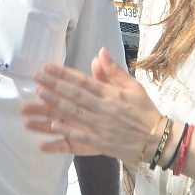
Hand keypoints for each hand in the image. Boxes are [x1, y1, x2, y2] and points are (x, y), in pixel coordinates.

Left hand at [23, 48, 160, 162]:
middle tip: (36, 76)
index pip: (83, 81)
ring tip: (39, 94)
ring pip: (75, 113)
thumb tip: (100, 52)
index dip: (64, 73)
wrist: (158, 140)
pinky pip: (81, 136)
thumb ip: (114, 71)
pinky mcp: (101, 143)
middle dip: (54, 84)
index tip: (48, 66)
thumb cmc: (145, 112)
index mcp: (111, 93)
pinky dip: (68, 131)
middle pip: (75, 95)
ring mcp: (101, 126)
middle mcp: (104, 108)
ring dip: (56, 104)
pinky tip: (53, 125)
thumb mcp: (133, 87)